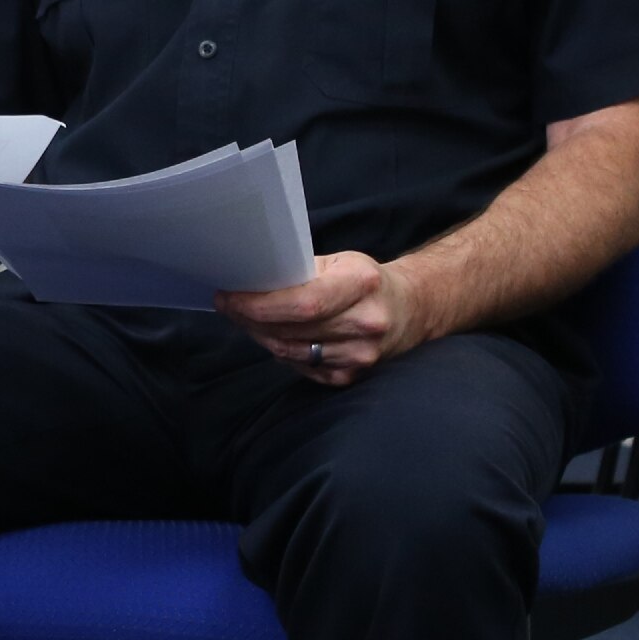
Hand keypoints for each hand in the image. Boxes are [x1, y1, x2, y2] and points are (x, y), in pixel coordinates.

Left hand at [217, 252, 427, 385]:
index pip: (303, 303)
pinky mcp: (351, 377)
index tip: (229, 297)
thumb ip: (300, 271)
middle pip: (291, 329)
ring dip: (260, 336)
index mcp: (362, 284)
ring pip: (290, 352)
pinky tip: (273, 336)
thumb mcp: (339, 262)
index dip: (260, 305)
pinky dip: (280, 352)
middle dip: (251, 319)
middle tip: (228, 306)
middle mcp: (366, 323)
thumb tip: (250, 280)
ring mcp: (360, 355)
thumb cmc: (364, 281)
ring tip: (245, 319)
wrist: (409, 310)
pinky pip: (300, 368)